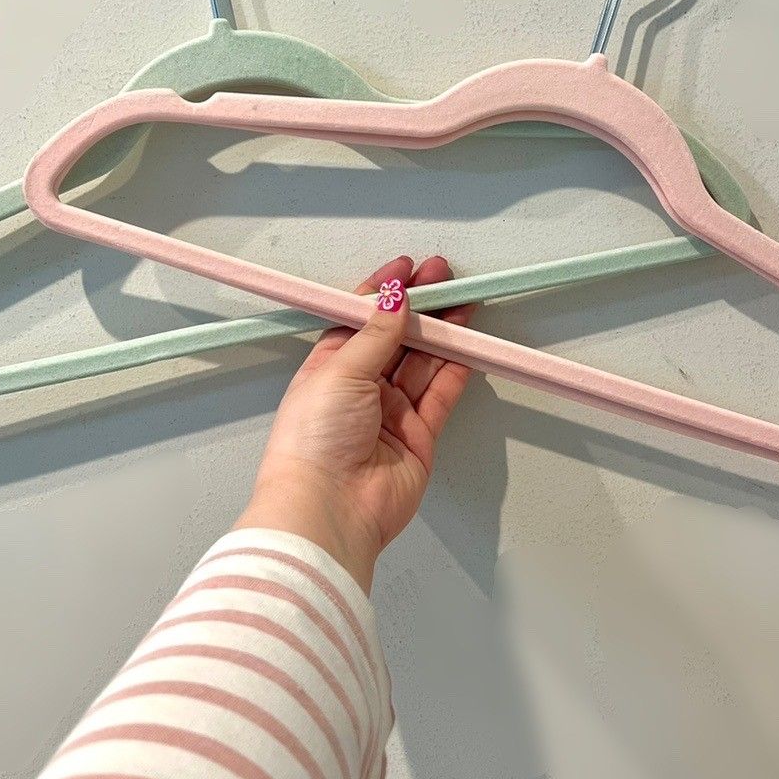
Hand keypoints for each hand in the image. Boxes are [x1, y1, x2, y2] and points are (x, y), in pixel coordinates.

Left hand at [234, 255, 476, 590]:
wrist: (329, 508)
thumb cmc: (312, 445)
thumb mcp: (339, 371)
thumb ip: (375, 334)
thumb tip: (392, 299)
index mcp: (327, 369)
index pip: (361, 321)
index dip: (385, 294)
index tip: (407, 270)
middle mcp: (358, 390)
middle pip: (396, 339)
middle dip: (420, 308)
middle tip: (443, 279)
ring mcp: (389, 413)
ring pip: (422, 363)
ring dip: (442, 332)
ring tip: (462, 303)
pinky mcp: (417, 437)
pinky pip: (440, 394)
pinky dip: (456, 367)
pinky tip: (467, 343)